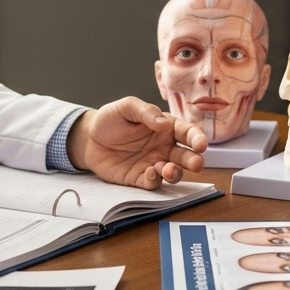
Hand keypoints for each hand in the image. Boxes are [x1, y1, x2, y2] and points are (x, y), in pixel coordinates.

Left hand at [66, 97, 208, 189]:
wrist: (89, 138)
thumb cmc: (110, 119)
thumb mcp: (126, 107)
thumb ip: (146, 112)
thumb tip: (164, 124)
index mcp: (166, 127)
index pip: (187, 132)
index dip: (197, 138)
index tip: (201, 144)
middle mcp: (164, 147)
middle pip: (186, 156)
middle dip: (194, 161)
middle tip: (196, 164)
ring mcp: (154, 163)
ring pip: (174, 172)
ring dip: (176, 173)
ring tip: (168, 169)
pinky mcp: (140, 178)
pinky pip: (154, 183)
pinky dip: (156, 180)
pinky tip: (151, 173)